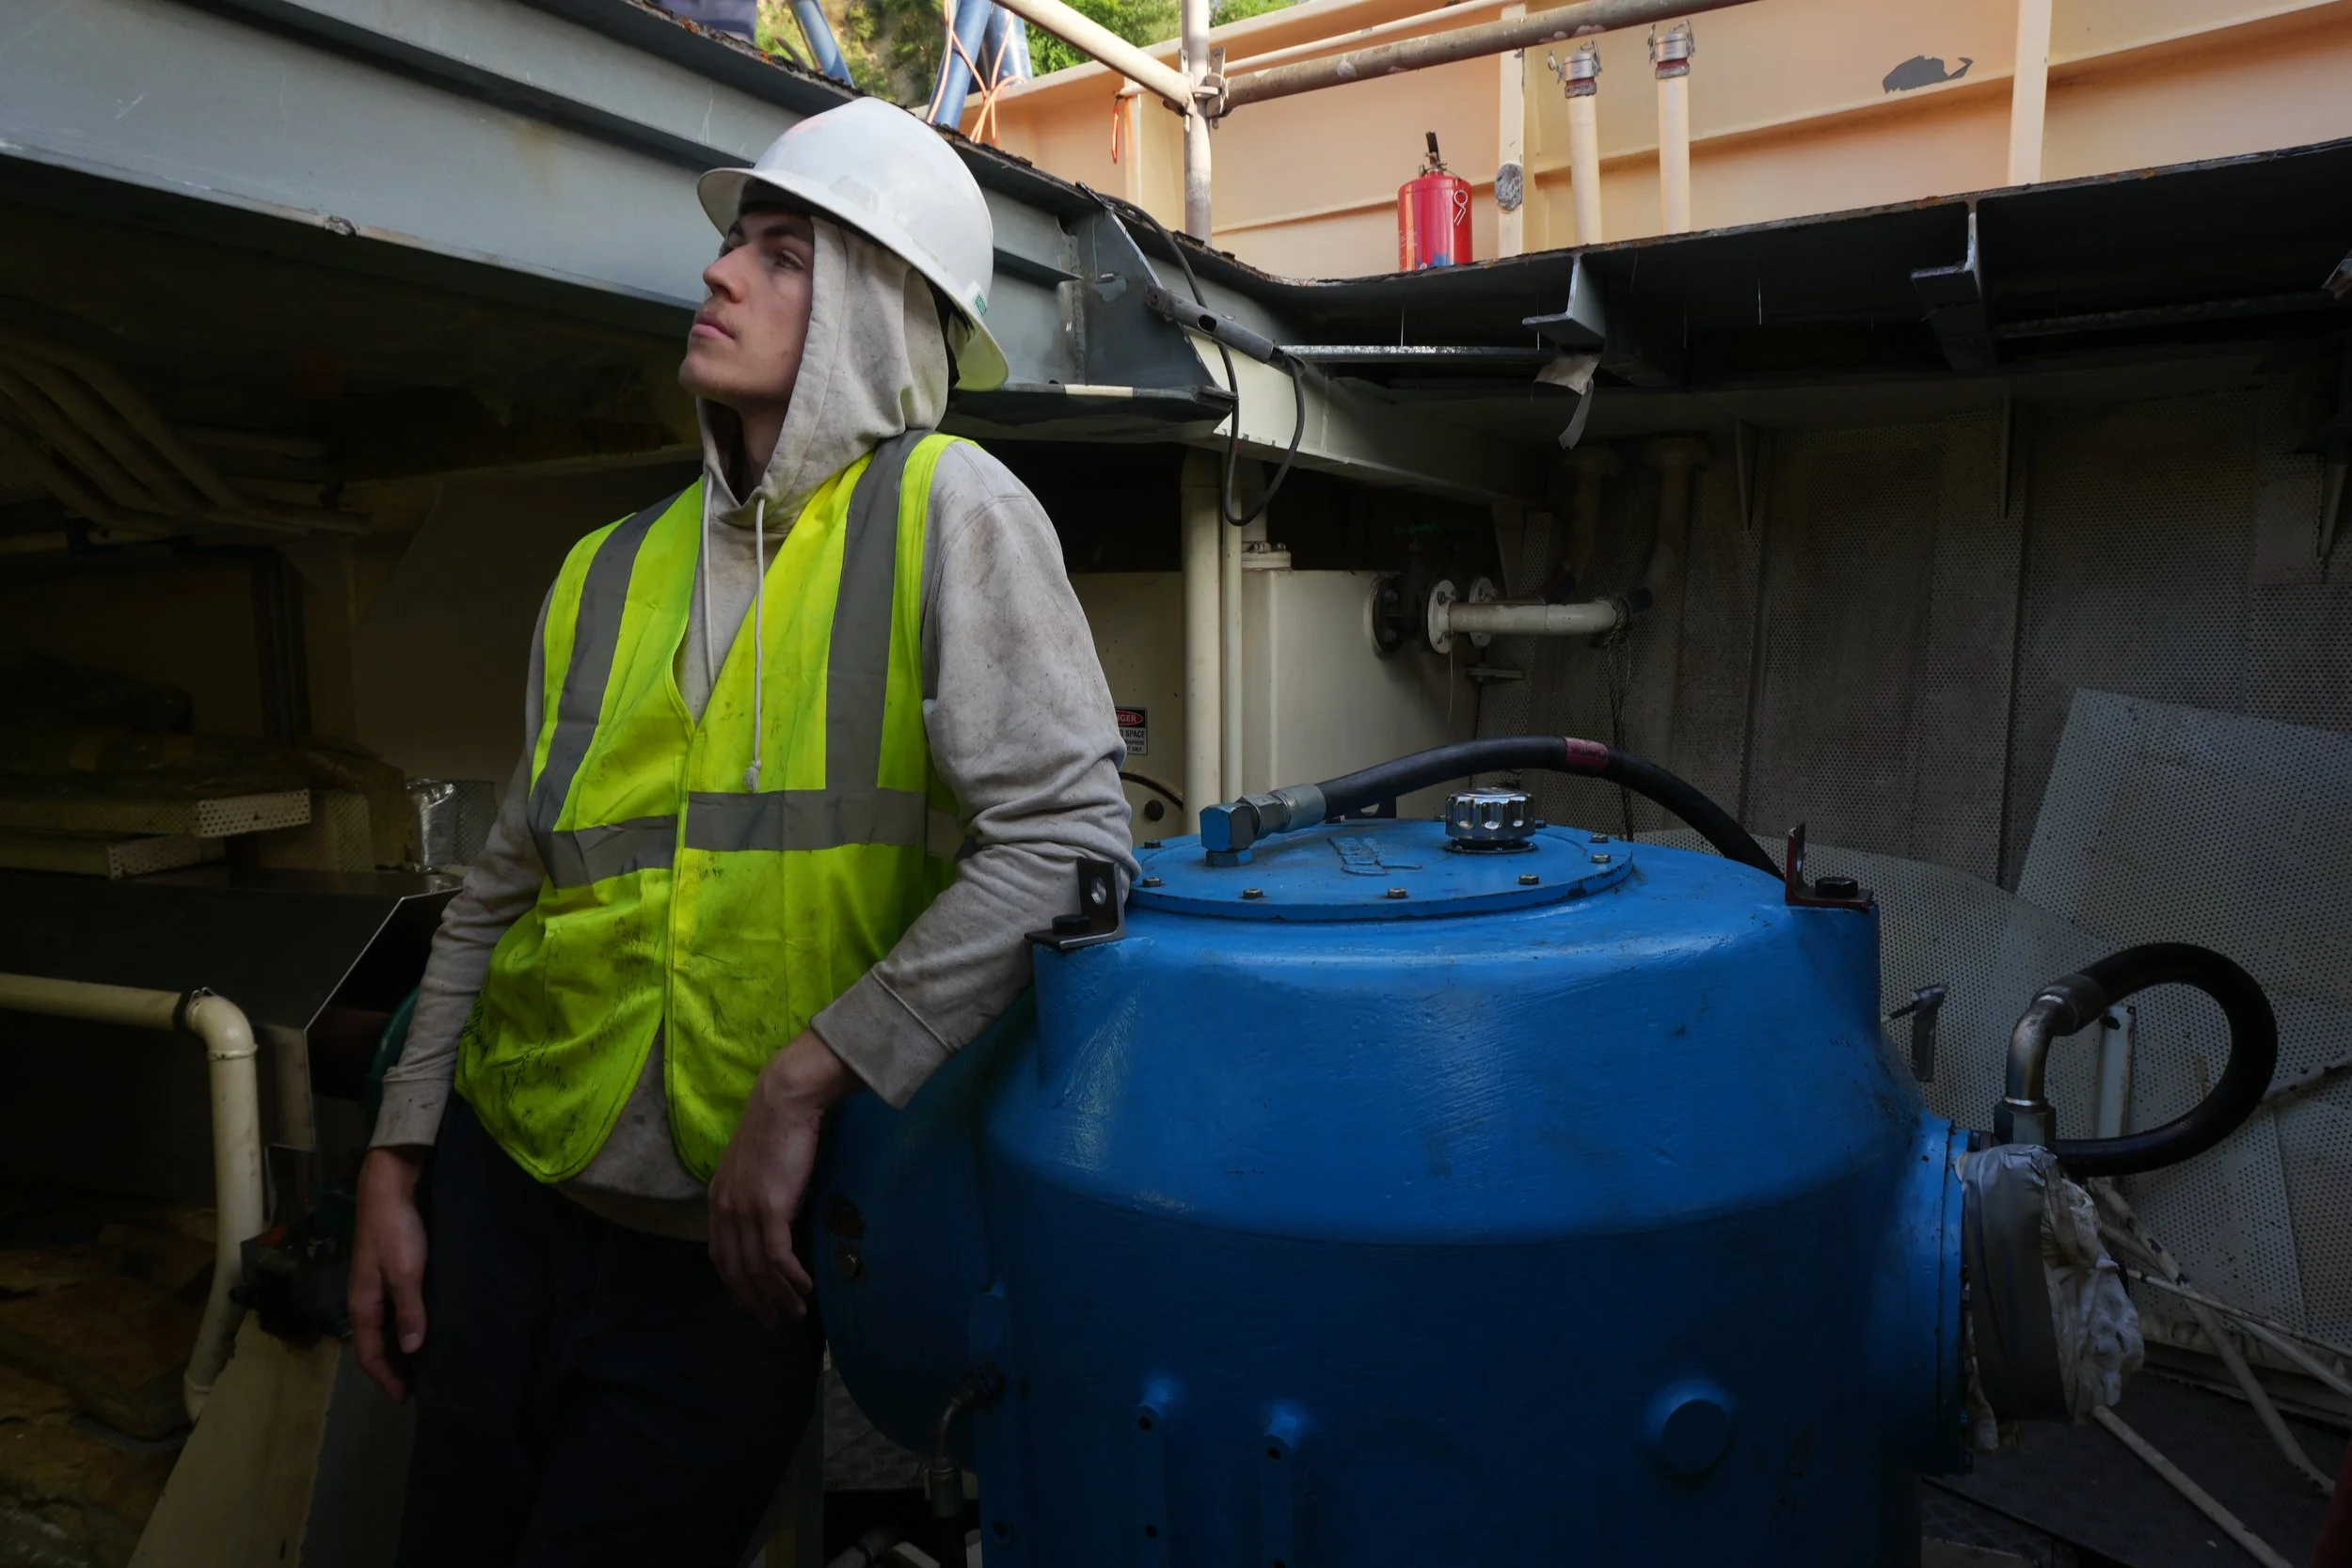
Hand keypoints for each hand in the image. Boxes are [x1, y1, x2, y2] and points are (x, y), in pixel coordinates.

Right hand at [349, 1145, 430, 1400]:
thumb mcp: (407, 1273)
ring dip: (398, 1348)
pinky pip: (392, 1310)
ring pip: (383, 1328)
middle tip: (417, 1385)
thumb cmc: (397, 1231)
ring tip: (422, 1362)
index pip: (368, 1353)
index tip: (406, 1397)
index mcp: (363, 1304)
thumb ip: (409, 1311)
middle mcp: (364, 1299)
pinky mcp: (387, 1271)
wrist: (390, 1187)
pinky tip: (422, 1327)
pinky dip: (404, 1326)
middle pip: (373, 1344)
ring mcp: (374, 1285)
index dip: (385, 1377)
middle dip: (391, 1367)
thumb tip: (411, 1350)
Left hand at [709, 1029, 858, 1325]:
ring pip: (757, 1269)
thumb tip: (774, 1212)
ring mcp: (745, 1210)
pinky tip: (805, 1289)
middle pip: (736, 1269)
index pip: (720, 1254)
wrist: (786, 1098)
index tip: (753, 1301)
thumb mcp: (757, 1162)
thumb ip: (756, 1188)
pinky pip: (778, 1257)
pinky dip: (791, 1279)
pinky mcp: (770, 1208)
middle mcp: (725, 1208)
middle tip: (773, 1320)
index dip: (736, 1283)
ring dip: (777, 1296)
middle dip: (754, 1300)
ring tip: (796, 1313)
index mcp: (718, 1198)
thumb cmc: (779, 1123)